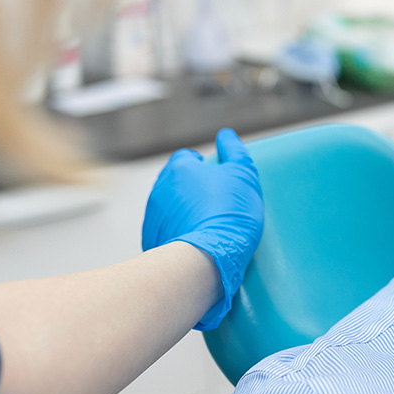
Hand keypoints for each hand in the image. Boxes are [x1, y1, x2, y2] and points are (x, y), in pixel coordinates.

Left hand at [142, 128, 263, 330]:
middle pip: (176, 181)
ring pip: (169, 205)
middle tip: (214, 201)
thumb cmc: (228, 213)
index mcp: (180, 168)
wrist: (206, 258)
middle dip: (191, 187)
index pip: (187, 157)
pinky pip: (166, 229)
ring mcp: (153, 215)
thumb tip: (226, 135)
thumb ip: (234, 151)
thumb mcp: (242, 175)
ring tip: (207, 223)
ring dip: (184, 209)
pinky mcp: (151, 239)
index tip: (216, 178)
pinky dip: (178, 230)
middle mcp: (160, 188)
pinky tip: (197, 239)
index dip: (202, 166)